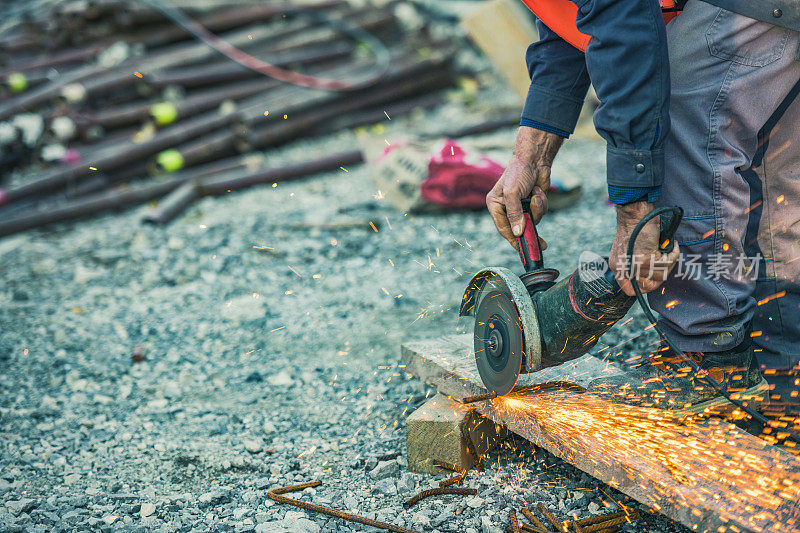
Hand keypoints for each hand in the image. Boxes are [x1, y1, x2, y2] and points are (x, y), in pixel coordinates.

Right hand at [486, 127, 562, 250]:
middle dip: (530, 230)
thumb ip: (514, 213)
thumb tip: (517, 233)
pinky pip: (540, 212)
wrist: (535, 158)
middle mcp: (506, 208)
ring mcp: (520, 207)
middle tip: (541, 244)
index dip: (513, 240)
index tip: (523, 249)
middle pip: (518, 228)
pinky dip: (541, 203)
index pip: (503, 228)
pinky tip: (538, 191)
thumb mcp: (513, 193)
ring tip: (535, 194)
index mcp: (495, 205)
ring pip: (532, 220)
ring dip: (537, 209)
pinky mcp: (532, 204)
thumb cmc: (519, 172)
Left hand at [609, 201, 679, 295]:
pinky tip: (672, 245)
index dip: (644, 287)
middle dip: (661, 275)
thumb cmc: (635, 230)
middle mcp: (624, 270)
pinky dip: (673, 253)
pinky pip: (667, 263)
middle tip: (665, 261)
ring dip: (669, 262)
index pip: (630, 290)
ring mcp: (634, 266)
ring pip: (661, 275)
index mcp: (617, 269)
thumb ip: (631, 267)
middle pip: (649, 286)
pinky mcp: (645, 259)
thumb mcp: (625, 252)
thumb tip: (646, 279)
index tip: (653, 277)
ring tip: (668, 250)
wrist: (635, 216)